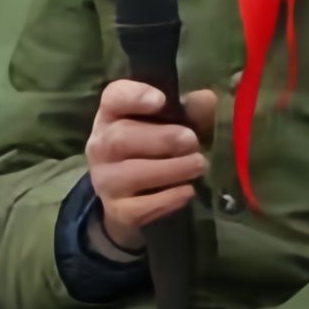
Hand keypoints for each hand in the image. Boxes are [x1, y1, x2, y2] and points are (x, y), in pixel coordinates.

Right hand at [85, 78, 221, 245]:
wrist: (133, 199)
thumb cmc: (155, 149)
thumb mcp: (170, 124)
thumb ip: (189, 110)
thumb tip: (208, 99)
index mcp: (112, 115)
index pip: (113, 98)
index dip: (135, 96)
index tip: (161, 100)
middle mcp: (101, 146)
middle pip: (120, 138)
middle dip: (162, 139)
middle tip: (192, 142)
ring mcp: (105, 181)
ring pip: (130, 174)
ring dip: (170, 169)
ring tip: (198, 165)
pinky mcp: (118, 211)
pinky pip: (140, 206)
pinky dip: (167, 199)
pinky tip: (187, 191)